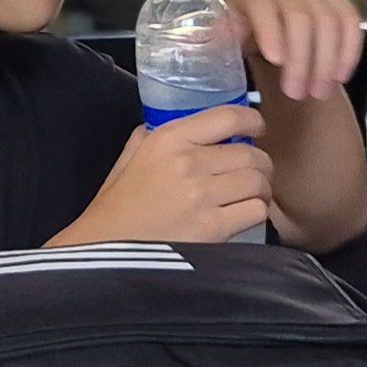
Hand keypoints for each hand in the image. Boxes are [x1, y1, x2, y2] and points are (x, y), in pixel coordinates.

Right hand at [59, 104, 273, 246]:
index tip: (256, 129)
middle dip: (260, 163)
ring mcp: (201, 197)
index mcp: (168, 139)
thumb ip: (156, 135)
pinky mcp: (212, 229)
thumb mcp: (130, 157)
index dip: (252, 121)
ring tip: (252, 194)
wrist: (105, 249)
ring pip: (258, 181)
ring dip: (261, 188)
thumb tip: (186, 128)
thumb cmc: (116, 206)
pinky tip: (245, 214)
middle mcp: (187, 163)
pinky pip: (256, 211)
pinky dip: (257, 211)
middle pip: (250, 154)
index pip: (228, 117)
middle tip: (256, 172)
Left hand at [224, 0, 364, 101]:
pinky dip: (348, 52)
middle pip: (300, 17)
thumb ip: (226, 39)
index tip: (276, 60)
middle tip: (296, 92)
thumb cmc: (247, 39)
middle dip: (301, 59)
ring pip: (329, 22)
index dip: (271, 31)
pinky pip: (351, 23)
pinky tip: (340, 77)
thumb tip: (214, 40)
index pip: (263, 5)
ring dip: (325, 62)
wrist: (272, 36)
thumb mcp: (231, 41)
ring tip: (317, 92)